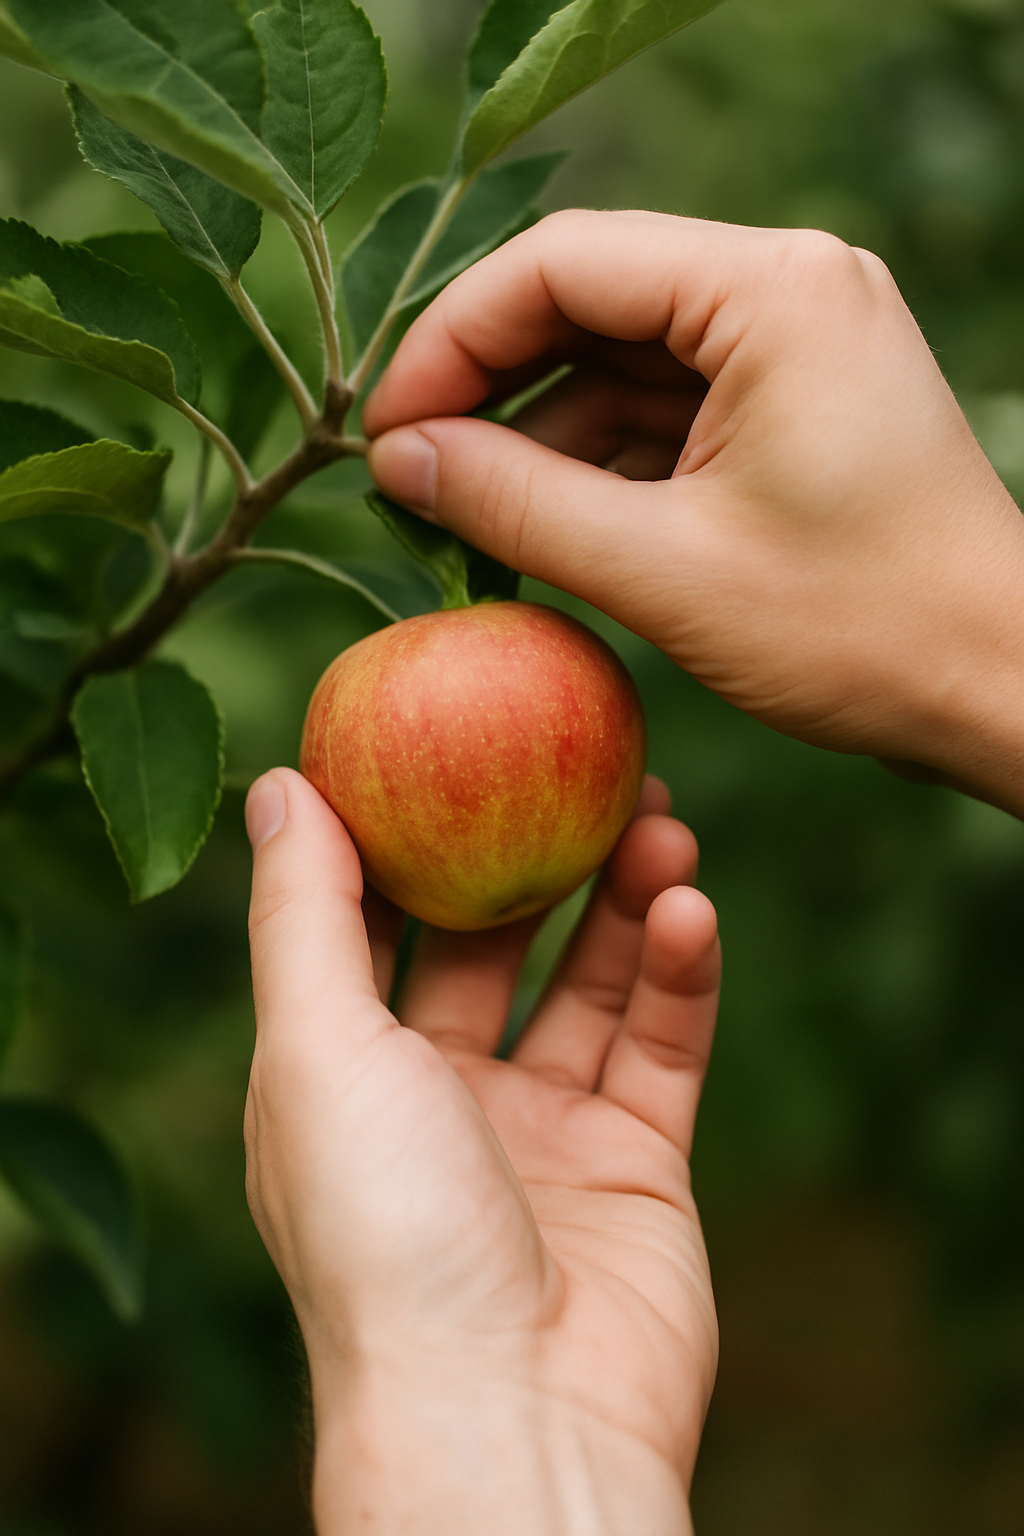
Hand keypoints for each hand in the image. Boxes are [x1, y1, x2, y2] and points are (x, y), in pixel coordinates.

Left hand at [244, 767, 719, 1534]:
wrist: (513, 1420)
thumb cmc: (385, 1234)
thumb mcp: (314, 1049)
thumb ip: (301, 914)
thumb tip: (277, 783)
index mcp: (344, 1076)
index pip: (372, 928)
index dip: (405, 836)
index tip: (446, 743)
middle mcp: (437, 1100)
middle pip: (493, 945)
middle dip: (536, 855)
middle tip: (586, 766)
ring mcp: (542, 1132)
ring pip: (590, 983)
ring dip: (625, 898)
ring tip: (663, 818)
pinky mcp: (636, 1163)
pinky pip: (660, 1043)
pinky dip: (678, 972)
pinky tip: (691, 909)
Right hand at [365, 210, 1023, 817]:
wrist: (997, 686)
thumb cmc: (861, 630)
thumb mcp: (665, 571)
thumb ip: (517, 504)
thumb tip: (397, 460)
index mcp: (771, 290)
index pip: (564, 264)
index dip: (454, 339)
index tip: (385, 430)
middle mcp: (786, 290)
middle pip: (590, 302)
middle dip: (491, 386)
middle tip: (408, 468)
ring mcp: (793, 347)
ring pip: (621, 365)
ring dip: (540, 436)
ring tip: (463, 513)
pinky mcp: (791, 408)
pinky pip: (665, 414)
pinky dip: (598, 465)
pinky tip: (539, 525)